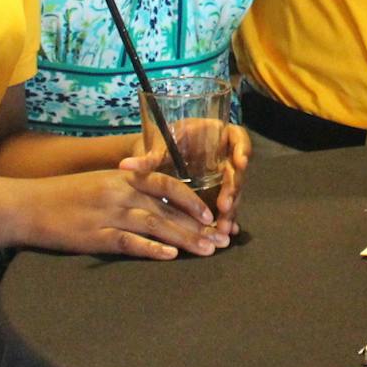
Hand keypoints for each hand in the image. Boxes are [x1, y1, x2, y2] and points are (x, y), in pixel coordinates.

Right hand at [20, 166, 229, 259]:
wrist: (28, 206)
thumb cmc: (65, 196)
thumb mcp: (101, 183)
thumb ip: (130, 190)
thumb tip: (162, 205)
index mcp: (124, 177)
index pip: (168, 184)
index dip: (193, 200)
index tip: (213, 215)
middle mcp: (120, 193)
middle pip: (169, 209)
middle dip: (199, 226)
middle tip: (223, 239)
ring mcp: (108, 214)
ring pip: (156, 225)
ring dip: (185, 239)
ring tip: (207, 251)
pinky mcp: (95, 236)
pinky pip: (129, 242)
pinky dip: (151, 249)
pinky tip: (170, 256)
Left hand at [121, 123, 252, 233]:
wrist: (158, 157)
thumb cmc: (161, 144)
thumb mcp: (157, 148)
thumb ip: (148, 157)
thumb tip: (125, 166)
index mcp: (216, 134)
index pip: (238, 138)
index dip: (242, 150)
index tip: (239, 162)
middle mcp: (225, 155)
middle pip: (237, 171)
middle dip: (233, 189)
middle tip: (225, 206)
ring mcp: (224, 174)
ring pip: (234, 192)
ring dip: (231, 209)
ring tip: (223, 227)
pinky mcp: (220, 191)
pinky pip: (228, 204)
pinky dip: (228, 217)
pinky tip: (227, 231)